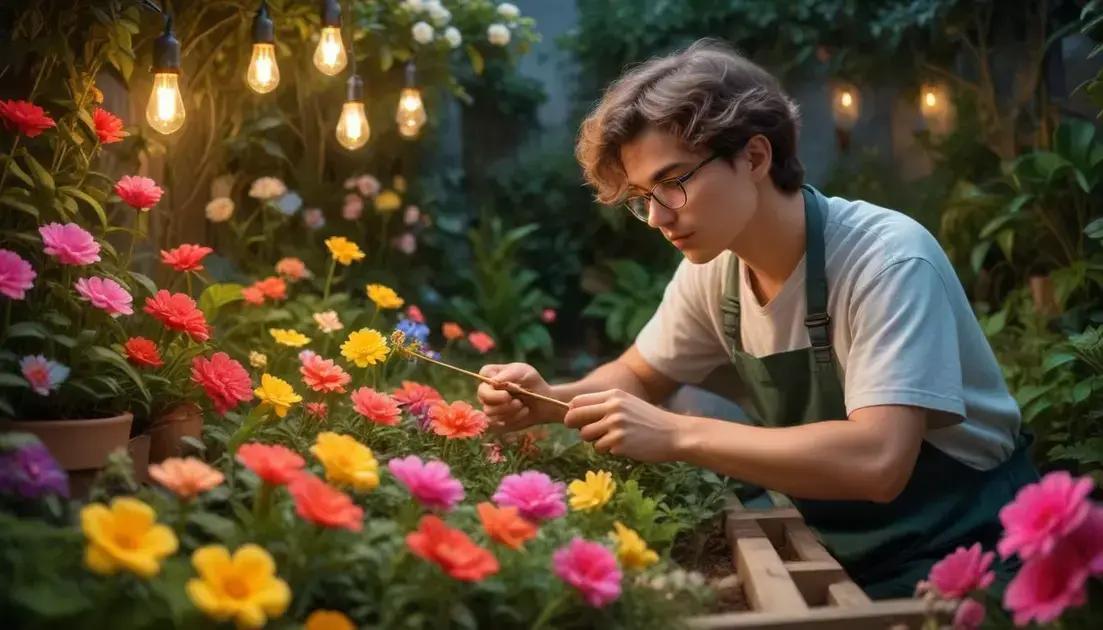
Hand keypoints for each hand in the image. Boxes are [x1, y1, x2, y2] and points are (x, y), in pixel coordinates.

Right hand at [477, 363, 564, 432]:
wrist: (543, 402)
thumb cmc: (532, 383)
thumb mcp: (525, 372)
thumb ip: (510, 374)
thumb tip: (494, 382)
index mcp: (492, 374)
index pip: (483, 374)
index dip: (493, 381)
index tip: (508, 386)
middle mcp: (487, 390)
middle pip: (482, 394)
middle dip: (499, 399)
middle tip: (516, 400)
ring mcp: (489, 406)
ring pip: (489, 411)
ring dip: (508, 410)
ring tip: (522, 405)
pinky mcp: (494, 422)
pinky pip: (495, 424)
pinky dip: (512, 419)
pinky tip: (522, 413)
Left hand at [564, 389, 683, 462]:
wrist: (675, 434)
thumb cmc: (649, 420)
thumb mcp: (628, 404)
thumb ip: (605, 405)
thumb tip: (574, 413)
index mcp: (614, 395)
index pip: (577, 401)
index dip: (573, 412)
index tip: (578, 420)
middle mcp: (612, 408)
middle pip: (575, 417)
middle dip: (578, 427)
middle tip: (589, 432)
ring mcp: (616, 426)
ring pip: (586, 435)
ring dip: (595, 440)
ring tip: (613, 439)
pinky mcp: (619, 443)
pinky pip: (601, 449)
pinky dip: (609, 450)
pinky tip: (626, 446)